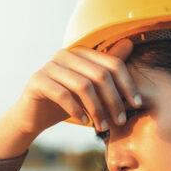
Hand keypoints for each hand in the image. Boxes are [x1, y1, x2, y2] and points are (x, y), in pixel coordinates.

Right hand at [8, 39, 140, 136]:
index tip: (137, 105)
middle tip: (120, 121)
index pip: (112, 64)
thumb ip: (108, 69)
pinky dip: (77, 111)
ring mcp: (49, 66)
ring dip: (97, 109)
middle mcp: (65, 55)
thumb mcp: (91, 88)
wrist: (33, 116)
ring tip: (103, 127)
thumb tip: (129, 44)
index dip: (127, 84)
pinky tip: (85, 122)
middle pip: (100, 75)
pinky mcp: (37, 81)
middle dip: (114, 100)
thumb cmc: (66, 101)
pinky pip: (63, 95)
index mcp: (81, 52)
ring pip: (83, 86)